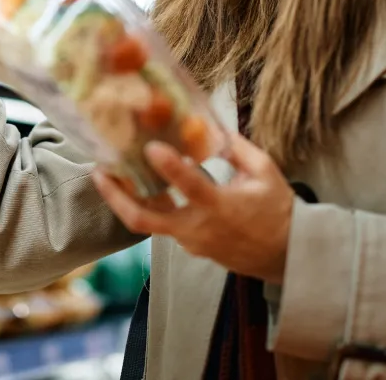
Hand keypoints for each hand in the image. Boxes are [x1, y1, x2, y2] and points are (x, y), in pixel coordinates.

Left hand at [92, 134, 295, 284]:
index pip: (189, 186)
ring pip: (148, 223)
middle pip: (144, 219)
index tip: (150, 146)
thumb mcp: (265, 172)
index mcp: (220, 207)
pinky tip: (143, 184)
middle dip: (116, 196)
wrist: (286, 257)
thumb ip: (237, 149)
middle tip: (99, 170)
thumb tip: (211, 127)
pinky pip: (163, 225)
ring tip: (110, 173)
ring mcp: (190, 242)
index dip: (168, 166)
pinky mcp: (189, 247)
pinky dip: (150, 204)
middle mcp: (198, 228)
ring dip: (127, 198)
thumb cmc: (278, 211)